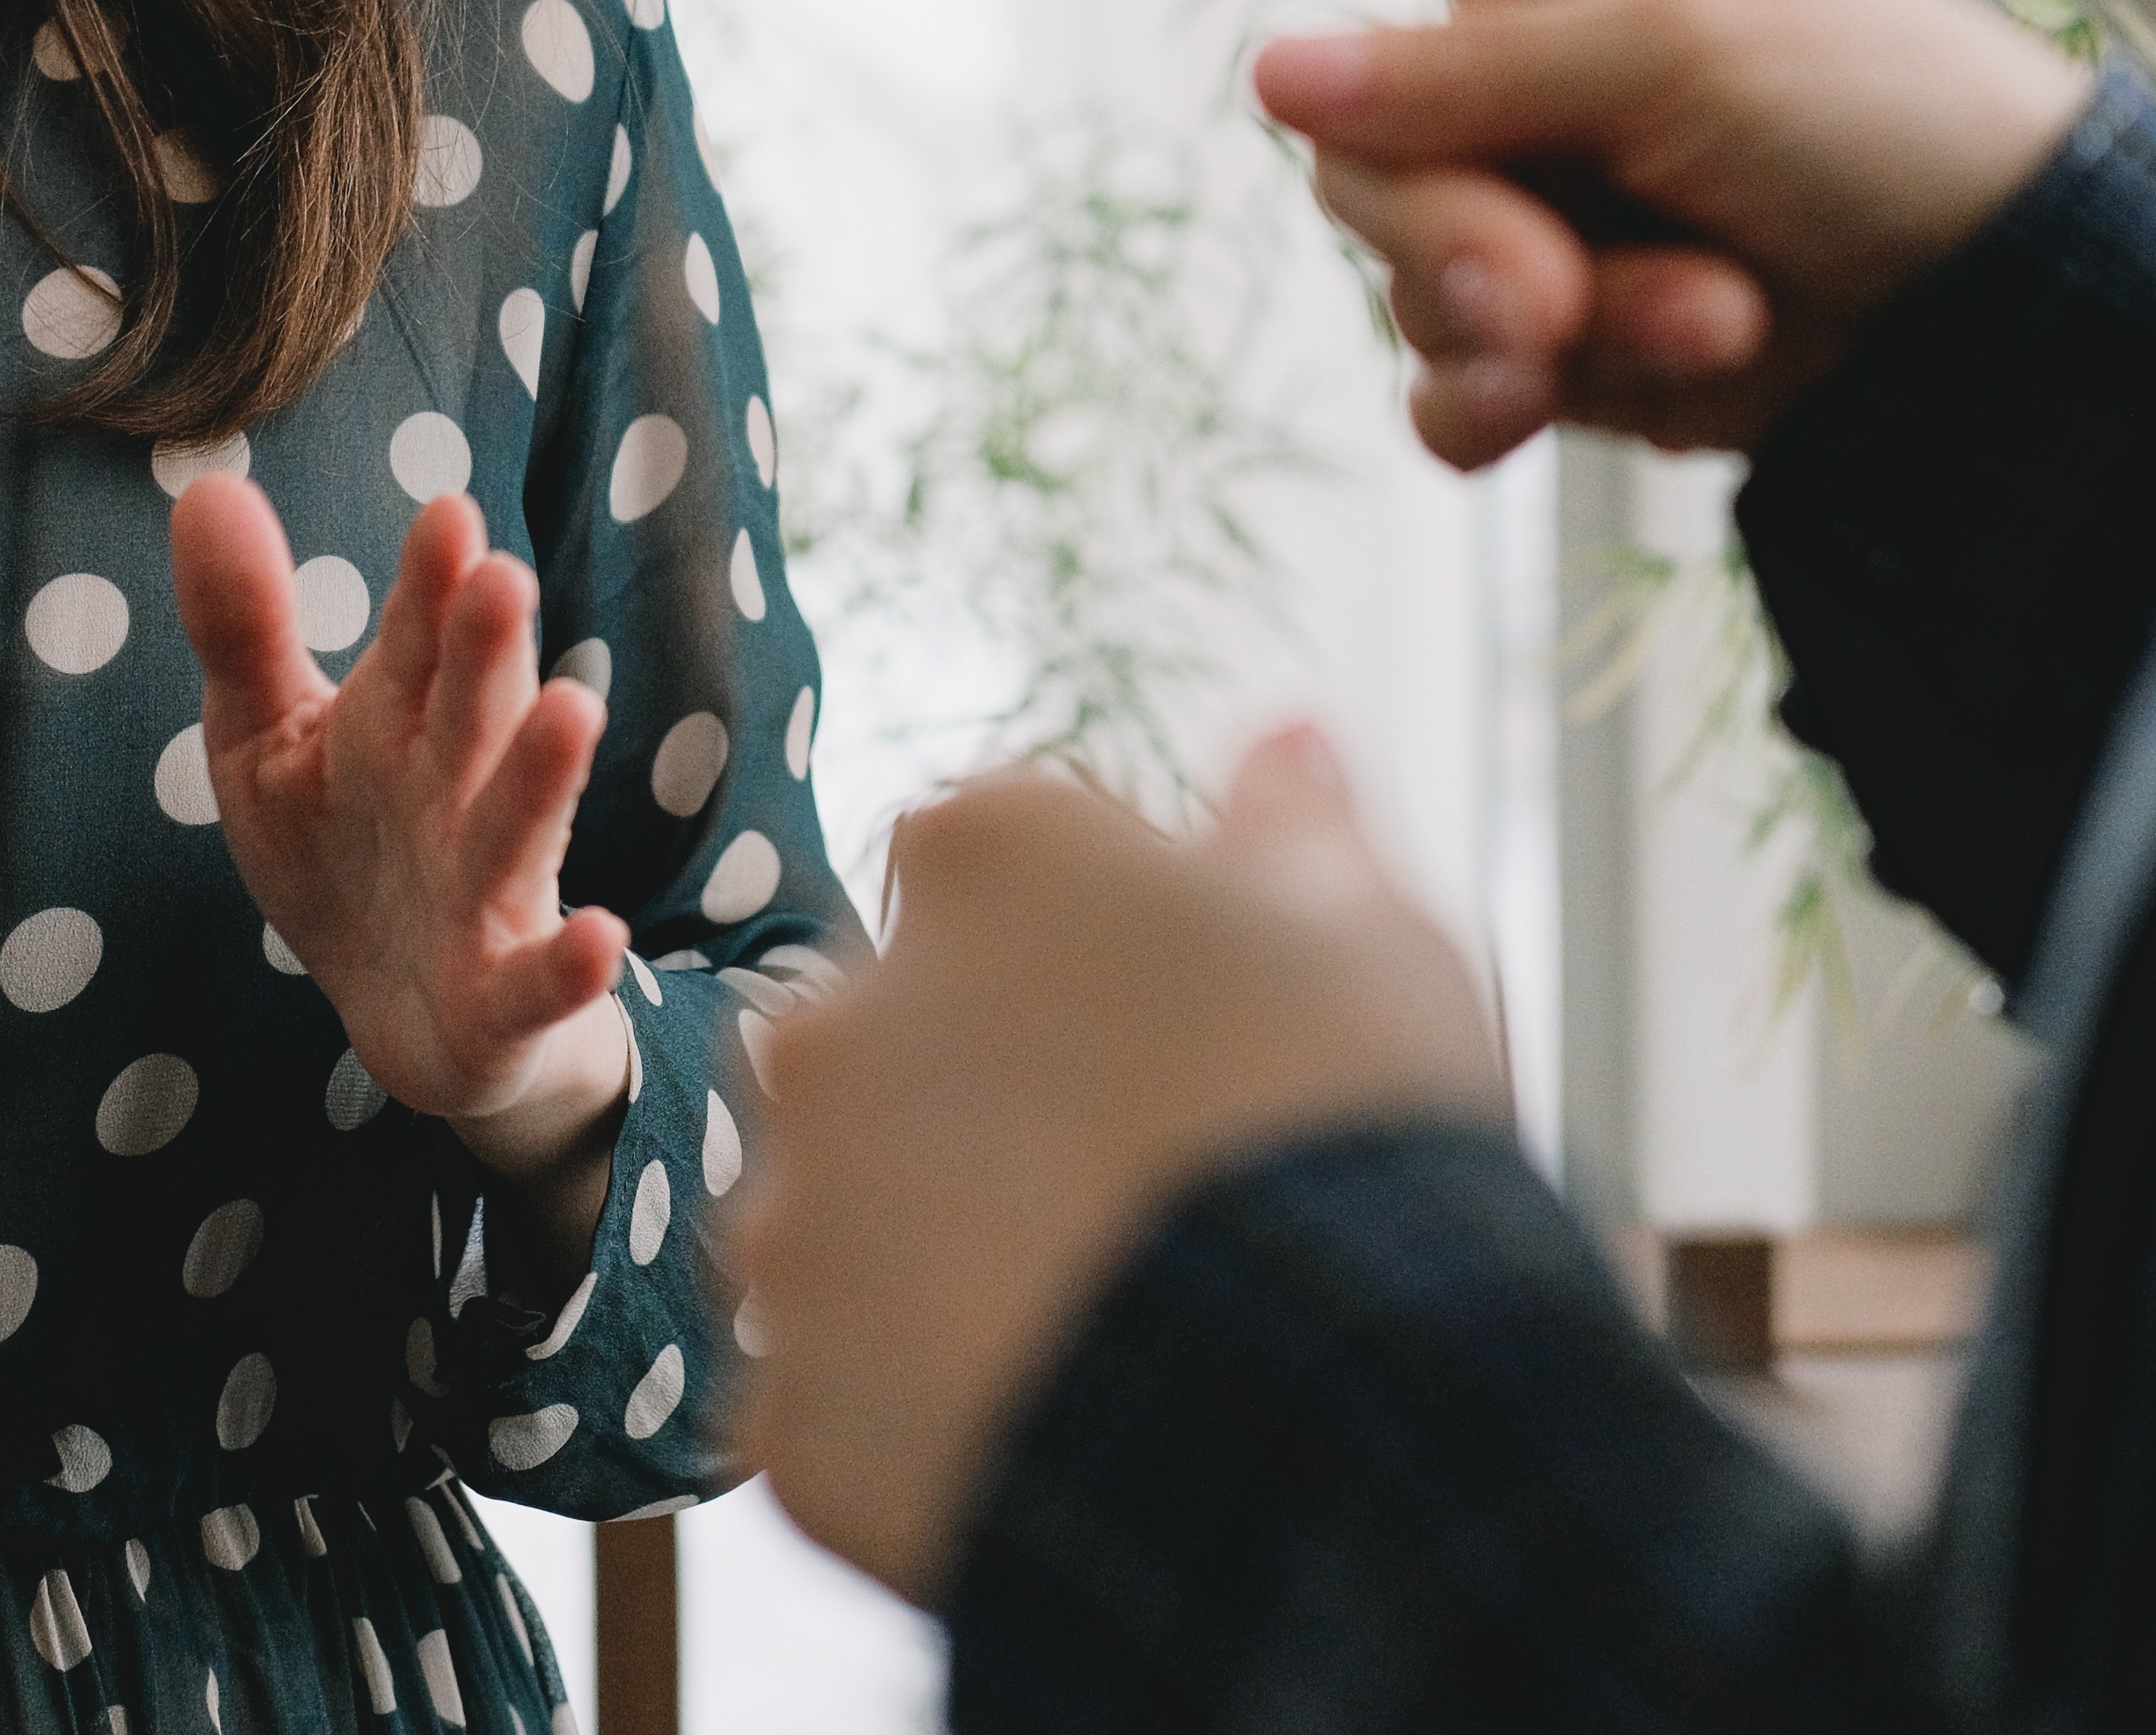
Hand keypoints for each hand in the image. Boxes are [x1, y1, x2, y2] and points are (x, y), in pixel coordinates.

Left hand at [171, 485, 636, 1222]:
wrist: (407, 1017)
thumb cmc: (342, 850)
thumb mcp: (266, 738)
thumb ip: (243, 624)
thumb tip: (208, 486)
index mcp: (401, 720)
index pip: (418, 638)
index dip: (429, 582)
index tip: (444, 516)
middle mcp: (456, 792)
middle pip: (472, 713)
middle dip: (488, 651)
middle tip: (500, 577)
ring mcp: (487, 892)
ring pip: (516, 829)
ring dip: (543, 775)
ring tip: (574, 709)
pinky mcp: (504, 994)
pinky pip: (539, 980)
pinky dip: (572, 965)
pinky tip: (601, 937)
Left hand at [734, 728, 1506, 1604]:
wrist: (1317, 1416)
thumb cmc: (1348, 1129)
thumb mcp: (1368, 930)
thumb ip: (1295, 825)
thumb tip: (1284, 739)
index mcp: (979, 855)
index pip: (1004, 863)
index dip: (1106, 945)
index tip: (1195, 1023)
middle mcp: (837, 1013)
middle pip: (903, 1033)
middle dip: (997, 1091)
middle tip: (1148, 1182)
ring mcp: (795, 1216)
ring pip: (854, 1214)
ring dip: (940, 1247)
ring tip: (1101, 1315)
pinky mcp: (786, 1401)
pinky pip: (847, 1390)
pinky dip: (924, 1406)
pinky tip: (1051, 1416)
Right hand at [1051, 0, 2090, 468]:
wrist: (2003, 298)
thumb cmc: (1878, 102)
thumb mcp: (1677, 48)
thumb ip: (1468, 75)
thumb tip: (1272, 80)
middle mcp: (1503, 46)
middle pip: (1346, 144)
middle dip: (1452, 234)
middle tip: (1560, 293)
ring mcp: (1524, 191)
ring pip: (1398, 273)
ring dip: (1528, 323)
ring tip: (1696, 320)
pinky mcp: (1556, 328)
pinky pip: (1443, 377)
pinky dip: (1508, 404)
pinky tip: (1593, 403)